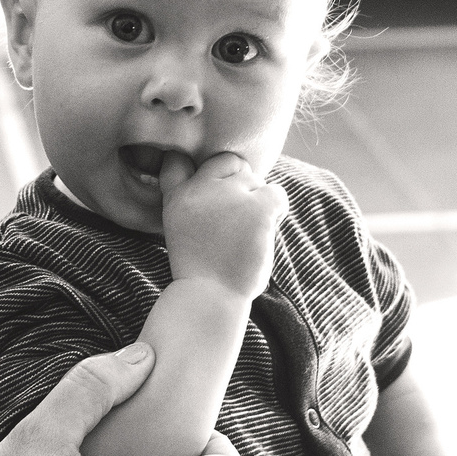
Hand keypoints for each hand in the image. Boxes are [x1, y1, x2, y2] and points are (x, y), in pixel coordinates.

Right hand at [159, 150, 287, 298]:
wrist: (211, 296)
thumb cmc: (202, 268)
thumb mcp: (181, 228)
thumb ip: (195, 199)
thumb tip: (232, 174)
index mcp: (178, 196)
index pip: (181, 159)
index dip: (202, 170)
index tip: (213, 191)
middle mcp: (201, 189)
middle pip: (230, 162)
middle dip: (239, 182)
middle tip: (239, 216)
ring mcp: (230, 196)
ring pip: (256, 180)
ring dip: (258, 201)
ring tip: (250, 231)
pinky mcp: (257, 208)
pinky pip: (277, 193)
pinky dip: (278, 208)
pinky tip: (267, 227)